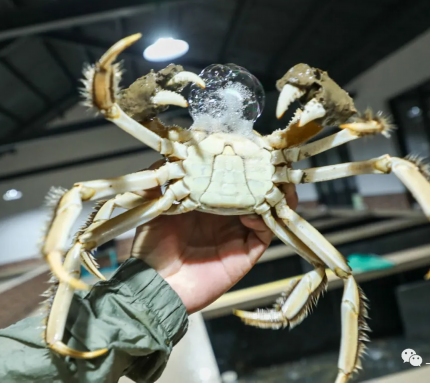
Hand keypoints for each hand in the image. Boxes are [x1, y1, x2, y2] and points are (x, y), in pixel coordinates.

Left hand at [131, 169, 297, 313]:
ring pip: (266, 210)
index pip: (229, 178)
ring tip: (277, 178)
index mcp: (205, 202)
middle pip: (253, 191)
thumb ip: (160, 180)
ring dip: (274, 193)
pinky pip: (265, 233)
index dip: (238, 162)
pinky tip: (259, 207)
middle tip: (269, 157)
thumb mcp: (154, 206)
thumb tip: (168, 154)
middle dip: (263, 174)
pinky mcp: (245, 253)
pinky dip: (267, 218)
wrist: (155, 283)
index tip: (244, 145)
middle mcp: (225, 216)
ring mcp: (237, 234)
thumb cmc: (152, 247)